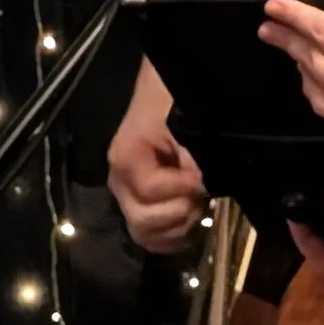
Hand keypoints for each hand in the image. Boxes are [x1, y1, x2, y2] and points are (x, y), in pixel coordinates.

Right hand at [107, 85, 205, 254]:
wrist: (168, 87)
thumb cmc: (174, 96)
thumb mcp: (184, 116)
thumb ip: (190, 151)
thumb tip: (201, 183)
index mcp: (126, 157)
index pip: (150, 190)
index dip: (182, 187)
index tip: (202, 175)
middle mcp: (120, 181)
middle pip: (143, 221)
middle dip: (179, 212)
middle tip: (201, 195)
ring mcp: (128, 195)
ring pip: (144, 234)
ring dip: (176, 227)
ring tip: (197, 205)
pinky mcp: (141, 203)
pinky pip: (148, 236)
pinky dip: (170, 237)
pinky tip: (190, 221)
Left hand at [260, 0, 323, 187]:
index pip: (317, 28)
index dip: (292, 14)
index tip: (272, 6)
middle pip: (305, 55)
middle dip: (284, 37)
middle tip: (268, 26)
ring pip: (309, 83)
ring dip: (299, 64)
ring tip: (295, 51)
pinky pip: (322, 106)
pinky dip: (315, 89)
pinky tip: (320, 84)